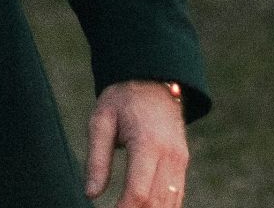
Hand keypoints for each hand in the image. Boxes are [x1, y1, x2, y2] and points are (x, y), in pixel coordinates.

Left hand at [84, 80, 188, 206]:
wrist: (153, 79)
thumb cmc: (122, 99)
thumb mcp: (101, 121)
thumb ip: (97, 159)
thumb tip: (90, 194)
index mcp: (148, 144)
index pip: (138, 192)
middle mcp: (170, 155)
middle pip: (156, 202)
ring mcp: (181, 160)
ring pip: (170, 203)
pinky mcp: (183, 162)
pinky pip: (176, 195)